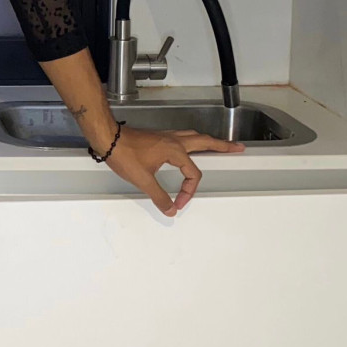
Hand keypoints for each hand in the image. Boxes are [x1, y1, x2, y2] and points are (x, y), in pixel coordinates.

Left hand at [103, 125, 245, 216]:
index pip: (192, 174)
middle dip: (222, 146)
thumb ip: (159, 196)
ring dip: (209, 141)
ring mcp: (167, 136)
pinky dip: (194, 140)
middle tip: (238, 148)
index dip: (188, 192)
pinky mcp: (159, 137)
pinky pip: (183, 137)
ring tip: (221, 145)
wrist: (108, 138)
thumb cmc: (124, 155)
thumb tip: (170, 209)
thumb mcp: (143, 180)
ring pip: (194, 137)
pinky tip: (191, 146)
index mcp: (174, 150)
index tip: (177, 203)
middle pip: (204, 141)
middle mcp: (174, 140)